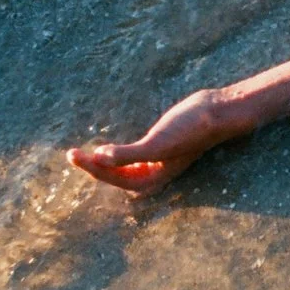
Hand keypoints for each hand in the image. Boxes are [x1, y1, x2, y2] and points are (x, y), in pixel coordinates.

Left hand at [69, 90, 235, 194]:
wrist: (219, 111)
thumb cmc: (191, 128)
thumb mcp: (158, 143)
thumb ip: (128, 154)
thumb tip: (100, 158)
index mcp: (152, 178)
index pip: (113, 177)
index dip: (91, 167)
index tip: (73, 154)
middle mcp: (153, 173)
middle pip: (114, 174)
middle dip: (93, 166)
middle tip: (71, 154)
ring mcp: (157, 161)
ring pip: (121, 167)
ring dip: (102, 162)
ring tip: (82, 153)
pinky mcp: (161, 147)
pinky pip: (131, 156)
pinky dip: (115, 153)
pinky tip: (106, 147)